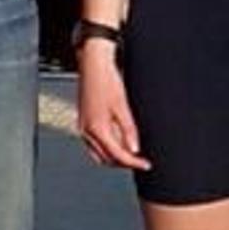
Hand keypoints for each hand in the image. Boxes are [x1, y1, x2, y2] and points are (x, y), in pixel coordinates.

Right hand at [76, 44, 149, 170]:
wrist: (93, 65)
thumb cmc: (107, 81)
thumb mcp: (122, 106)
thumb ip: (128, 130)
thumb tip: (134, 149)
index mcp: (96, 128)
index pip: (117, 155)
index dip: (133, 162)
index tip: (146, 164)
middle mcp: (86, 131)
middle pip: (106, 159)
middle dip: (123, 163)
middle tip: (140, 162)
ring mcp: (83, 127)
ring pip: (98, 154)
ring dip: (114, 158)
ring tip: (131, 155)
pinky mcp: (83, 122)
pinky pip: (94, 144)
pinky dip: (107, 148)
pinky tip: (119, 143)